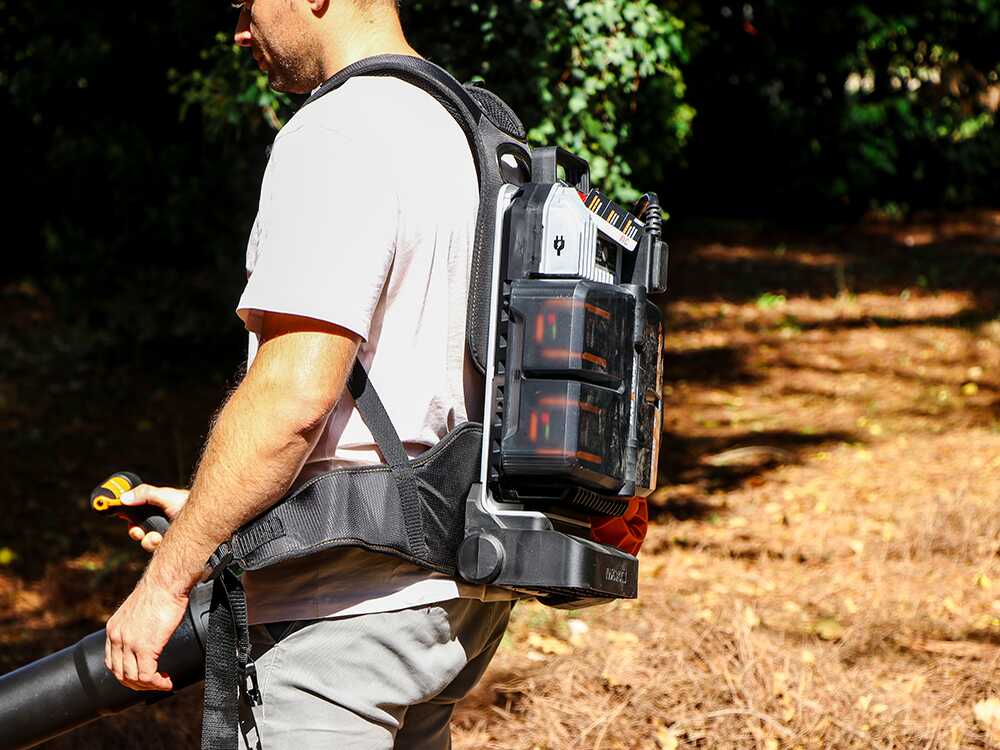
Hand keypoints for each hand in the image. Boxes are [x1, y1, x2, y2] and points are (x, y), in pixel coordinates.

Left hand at [105, 577, 187, 691]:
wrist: (166, 582)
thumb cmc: (160, 591)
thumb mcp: (140, 610)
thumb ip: (138, 625)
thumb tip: (149, 634)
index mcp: (113, 629)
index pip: (112, 662)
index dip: (127, 674)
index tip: (142, 675)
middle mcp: (116, 637)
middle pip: (120, 674)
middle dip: (137, 684)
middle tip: (154, 684)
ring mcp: (129, 643)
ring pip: (133, 678)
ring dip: (149, 686)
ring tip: (163, 683)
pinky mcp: (146, 647)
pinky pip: (148, 675)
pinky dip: (157, 683)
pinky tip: (167, 681)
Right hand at [120, 485, 188, 552]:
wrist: (209, 517)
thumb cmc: (188, 503)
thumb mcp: (165, 495)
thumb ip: (145, 494)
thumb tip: (123, 498)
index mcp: (156, 511)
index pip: (136, 516)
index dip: (128, 518)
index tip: (121, 517)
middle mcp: (159, 524)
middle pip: (139, 532)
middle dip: (136, 533)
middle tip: (138, 532)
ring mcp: (166, 536)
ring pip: (148, 544)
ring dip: (149, 542)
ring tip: (157, 538)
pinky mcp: (172, 546)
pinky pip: (160, 553)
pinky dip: (159, 548)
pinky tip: (165, 543)